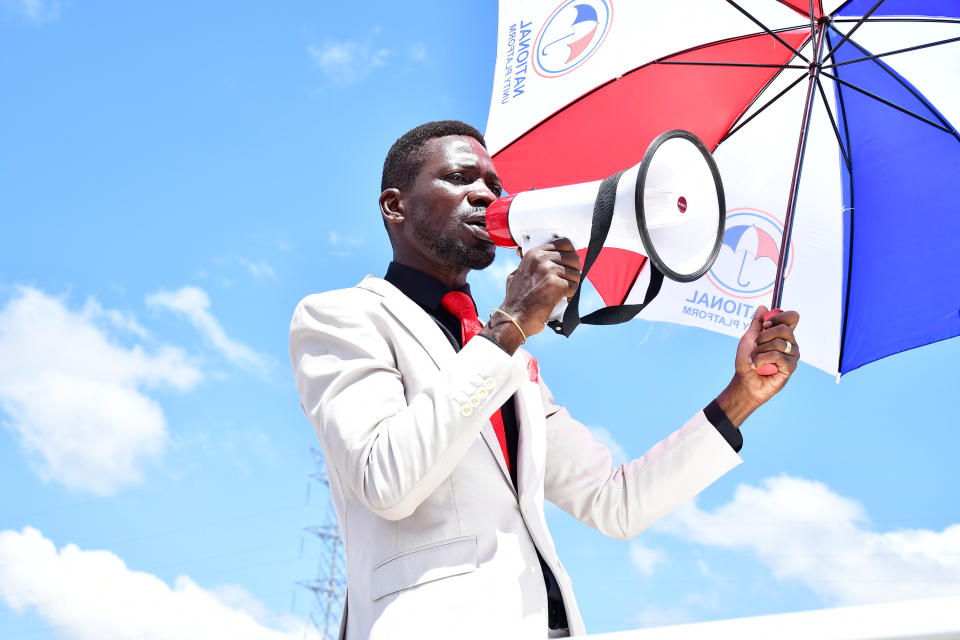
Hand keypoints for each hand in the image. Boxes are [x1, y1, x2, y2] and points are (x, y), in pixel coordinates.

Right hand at [480, 238, 580, 351]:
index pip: (564, 243)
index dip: (571, 254)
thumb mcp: (518, 274)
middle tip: (568, 282)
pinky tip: (562, 300)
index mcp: (534, 253)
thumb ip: (530, 263)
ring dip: (572, 285)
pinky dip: (570, 296)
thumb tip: (531, 253)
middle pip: (573, 258)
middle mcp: (541, 259)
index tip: (570, 264)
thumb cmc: (517, 300)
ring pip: (576, 274)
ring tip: (563, 293)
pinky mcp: (555, 284)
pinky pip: (574, 287)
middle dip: (574, 271)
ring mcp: (548, 271)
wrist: (514, 318)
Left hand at [715, 306, 799, 426]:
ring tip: (753, 359)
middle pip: (784, 328)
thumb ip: (756, 324)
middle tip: (755, 345)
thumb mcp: (748, 339)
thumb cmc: (746, 360)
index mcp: (782, 334)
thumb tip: (763, 307)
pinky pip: (777, 356)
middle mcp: (790, 343)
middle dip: (764, 336)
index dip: (780, 316)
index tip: (765, 324)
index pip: (792, 317)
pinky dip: (761, 359)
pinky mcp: (790, 367)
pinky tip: (756, 366)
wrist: (744, 381)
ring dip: (760, 351)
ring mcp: (792, 355)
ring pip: (779, 343)